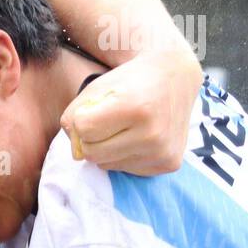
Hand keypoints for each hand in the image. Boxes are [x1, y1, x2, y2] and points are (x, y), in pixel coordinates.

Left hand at [60, 49, 200, 174]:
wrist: (175, 78)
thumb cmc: (129, 82)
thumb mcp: (96, 88)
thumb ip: (73, 117)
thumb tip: (76, 153)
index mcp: (135, 108)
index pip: (84, 129)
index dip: (83, 118)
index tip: (97, 107)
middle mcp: (153, 133)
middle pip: (92, 153)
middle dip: (91, 137)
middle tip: (108, 120)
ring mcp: (162, 152)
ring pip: (106, 164)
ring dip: (107, 149)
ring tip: (125, 128)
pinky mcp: (168, 164)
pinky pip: (125, 169)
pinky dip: (123, 156)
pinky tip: (138, 137)